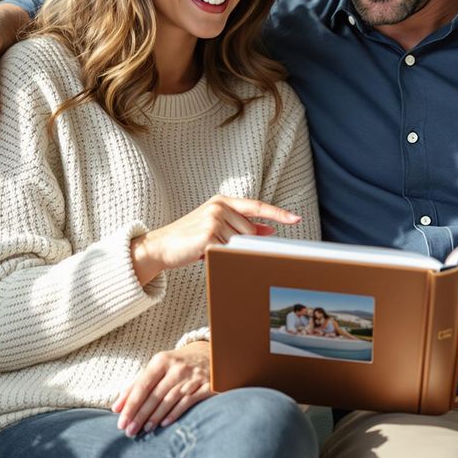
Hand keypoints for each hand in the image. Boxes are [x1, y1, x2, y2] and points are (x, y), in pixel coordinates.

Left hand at [111, 342, 211, 435]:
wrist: (210, 355)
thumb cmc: (177, 364)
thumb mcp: (158, 367)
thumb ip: (137, 384)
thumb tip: (117, 407)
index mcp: (162, 361)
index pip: (142, 385)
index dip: (130, 404)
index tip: (120, 420)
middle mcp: (177, 368)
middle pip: (154, 395)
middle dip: (140, 415)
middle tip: (129, 430)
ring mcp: (192, 377)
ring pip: (169, 400)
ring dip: (155, 417)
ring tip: (144, 430)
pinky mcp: (205, 386)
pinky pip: (186, 403)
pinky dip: (174, 414)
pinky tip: (163, 424)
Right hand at [130, 195, 300, 283]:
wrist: (161, 246)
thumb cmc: (190, 238)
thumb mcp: (216, 226)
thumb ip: (241, 226)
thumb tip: (267, 231)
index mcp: (222, 201)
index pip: (257, 206)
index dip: (278, 214)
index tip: (295, 219)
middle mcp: (219, 207)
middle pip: (249, 232)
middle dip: (238, 243)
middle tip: (217, 244)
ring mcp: (214, 219)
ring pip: (238, 243)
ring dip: (226, 250)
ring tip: (207, 247)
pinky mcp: (208, 235)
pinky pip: (227, 251)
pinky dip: (220, 255)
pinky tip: (204, 251)